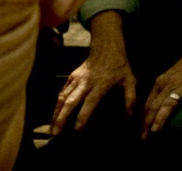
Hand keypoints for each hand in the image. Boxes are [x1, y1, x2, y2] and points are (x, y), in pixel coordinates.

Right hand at [51, 12, 137, 132]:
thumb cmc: (119, 65)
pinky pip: (62, 92)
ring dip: (55, 113)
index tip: (77, 129)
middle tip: (55, 133)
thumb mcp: (130, 80)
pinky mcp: (71, 77)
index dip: (83, 116)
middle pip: (71, 101)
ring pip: (63, 97)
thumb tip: (130, 116)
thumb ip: (130, 98)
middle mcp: (86, 83)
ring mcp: (77, 79)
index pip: (90, 102)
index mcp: (101, 84)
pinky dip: (57, 104)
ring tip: (51, 128)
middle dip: (61, 118)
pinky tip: (54, 116)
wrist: (106, 47)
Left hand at [140, 52, 181, 138]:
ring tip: (155, 131)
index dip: (143, 119)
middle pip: (154, 106)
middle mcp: (169, 86)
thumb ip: (164, 90)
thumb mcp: (170, 76)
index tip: (142, 131)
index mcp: (160, 83)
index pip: (148, 104)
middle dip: (146, 123)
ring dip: (160, 118)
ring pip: (169, 104)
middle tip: (144, 138)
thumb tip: (158, 108)